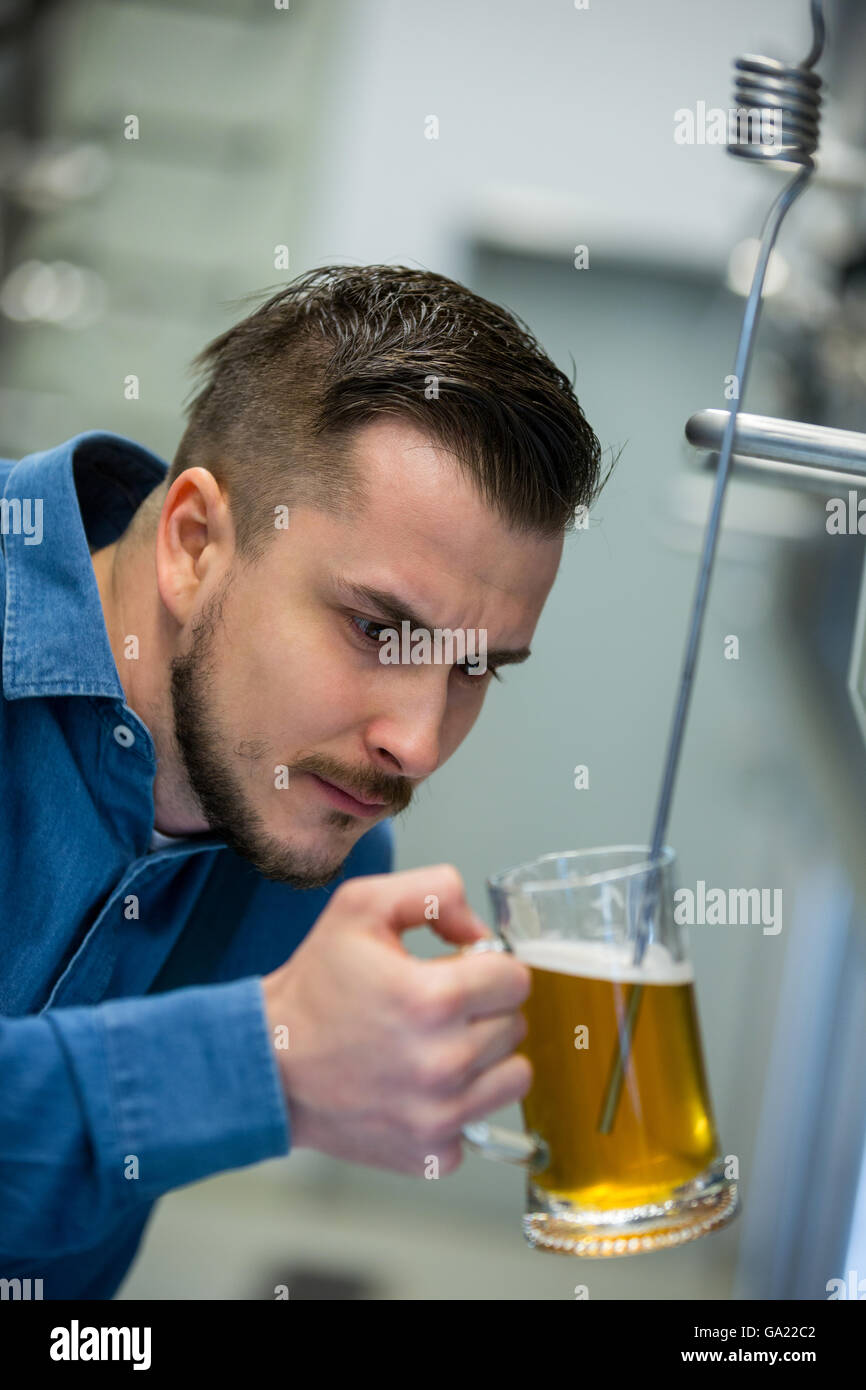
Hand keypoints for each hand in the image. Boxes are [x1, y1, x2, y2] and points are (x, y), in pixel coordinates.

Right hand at [261, 864, 531, 1175]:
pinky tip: (422, 1088)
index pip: (516, 979)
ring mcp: (440, 1115)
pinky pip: (479, 1122)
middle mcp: (443, 1062)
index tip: (461, 973)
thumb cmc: (313, 990)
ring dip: (485, 1059)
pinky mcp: (432, 1153)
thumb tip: (479, 929)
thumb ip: (434, 891)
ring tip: (437, 1046)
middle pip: (515, 1026)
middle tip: (436, 1010)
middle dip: (483, 1011)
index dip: (489, 968)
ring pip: (512, 1077)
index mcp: (434, 999)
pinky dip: (458, 1107)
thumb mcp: (361, 906)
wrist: (268, 1065)